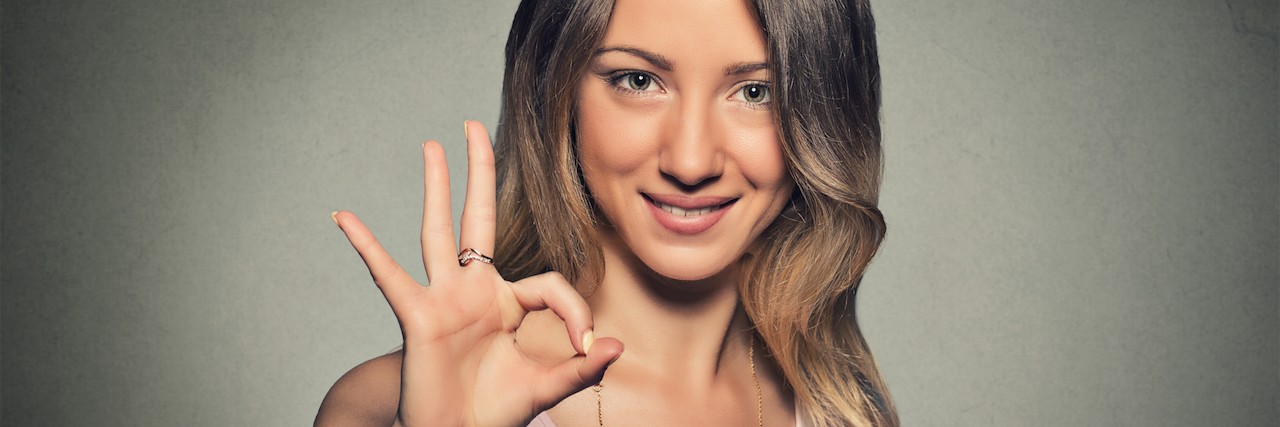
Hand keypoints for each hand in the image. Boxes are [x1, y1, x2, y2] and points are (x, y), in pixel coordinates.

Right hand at [332, 121, 622, 426]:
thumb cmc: (494, 414)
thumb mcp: (548, 387)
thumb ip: (582, 367)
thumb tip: (616, 345)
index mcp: (506, 304)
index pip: (548, 284)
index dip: (576, 311)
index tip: (588, 346)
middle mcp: (474, 293)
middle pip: (478, 219)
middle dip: (479, 173)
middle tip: (474, 127)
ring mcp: (443, 301)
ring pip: (439, 232)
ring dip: (437, 188)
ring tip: (433, 145)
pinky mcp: (417, 317)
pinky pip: (388, 275)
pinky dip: (365, 246)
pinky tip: (344, 216)